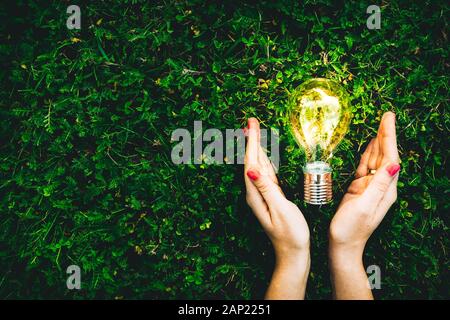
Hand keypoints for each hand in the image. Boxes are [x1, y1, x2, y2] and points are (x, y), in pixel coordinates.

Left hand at [244, 118, 309, 298]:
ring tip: (254, 131)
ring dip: (256, 147)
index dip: (251, 142)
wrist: (293, 254)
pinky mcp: (271, 197)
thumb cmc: (290, 234)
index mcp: (256, 194)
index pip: (251, 163)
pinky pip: (265, 173)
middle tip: (251, 121)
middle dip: (251, 140)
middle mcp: (256, 193)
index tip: (251, 125)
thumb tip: (251, 169)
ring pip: (257, 165)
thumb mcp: (280, 209)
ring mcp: (262, 195)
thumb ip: (267, 188)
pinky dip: (264, 159)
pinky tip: (263, 155)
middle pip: (251, 161)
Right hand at [329, 111, 399, 298]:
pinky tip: (370, 145)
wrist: (342, 244)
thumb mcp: (364, 207)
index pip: (390, 158)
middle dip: (386, 134)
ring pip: (376, 159)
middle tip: (386, 115)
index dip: (389, 137)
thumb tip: (393, 165)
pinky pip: (366, 167)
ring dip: (379, 141)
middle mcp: (381, 187)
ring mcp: (370, 188)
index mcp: (385, 190)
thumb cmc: (350, 229)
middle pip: (386, 155)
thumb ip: (378, 186)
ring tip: (381, 124)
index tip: (388, 120)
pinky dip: (368, 153)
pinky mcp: (359, 189)